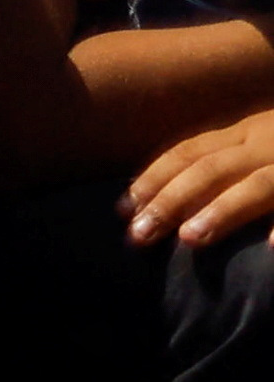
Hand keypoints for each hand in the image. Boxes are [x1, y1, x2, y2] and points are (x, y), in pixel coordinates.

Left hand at [130, 106, 273, 249]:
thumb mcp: (261, 143)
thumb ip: (225, 163)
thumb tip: (166, 199)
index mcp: (244, 134)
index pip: (188, 153)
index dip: (153, 180)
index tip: (122, 210)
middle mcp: (264, 143)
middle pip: (210, 168)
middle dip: (171, 200)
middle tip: (140, 235)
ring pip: (257, 185)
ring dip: (220, 210)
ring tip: (189, 238)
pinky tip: (270, 247)